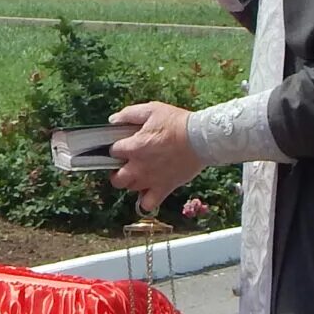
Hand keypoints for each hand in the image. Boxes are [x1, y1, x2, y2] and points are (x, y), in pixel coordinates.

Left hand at [107, 100, 200, 214]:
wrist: (201, 138)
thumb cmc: (178, 123)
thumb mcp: (152, 110)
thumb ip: (129, 114)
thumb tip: (113, 119)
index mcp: (133, 147)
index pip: (113, 151)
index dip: (117, 148)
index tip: (124, 146)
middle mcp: (138, 167)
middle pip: (117, 179)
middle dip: (117, 173)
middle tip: (126, 166)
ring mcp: (150, 180)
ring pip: (131, 189)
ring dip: (132, 183)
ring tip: (140, 175)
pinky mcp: (164, 188)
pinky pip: (148, 204)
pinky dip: (145, 201)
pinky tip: (148, 192)